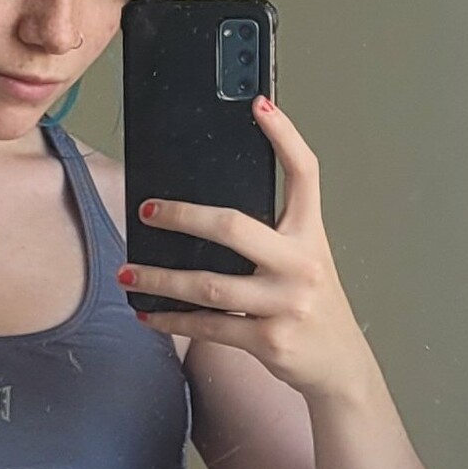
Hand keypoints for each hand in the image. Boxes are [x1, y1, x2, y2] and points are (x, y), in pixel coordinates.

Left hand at [118, 96, 374, 401]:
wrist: (339, 363)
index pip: (304, 174)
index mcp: (309, 235)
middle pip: (235, 227)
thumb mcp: (302, 260)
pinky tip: (148, 313)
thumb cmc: (311, 305)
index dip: (285, 136)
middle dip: (183, 217)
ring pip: (209, 285)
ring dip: (160, 278)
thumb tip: (200, 217)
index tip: (259, 104)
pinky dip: (172, 320)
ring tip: (128, 272)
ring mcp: (286, 303)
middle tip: (148, 211)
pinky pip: (208, 326)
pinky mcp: (269, 339)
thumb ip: (268, 237)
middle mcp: (301, 264)